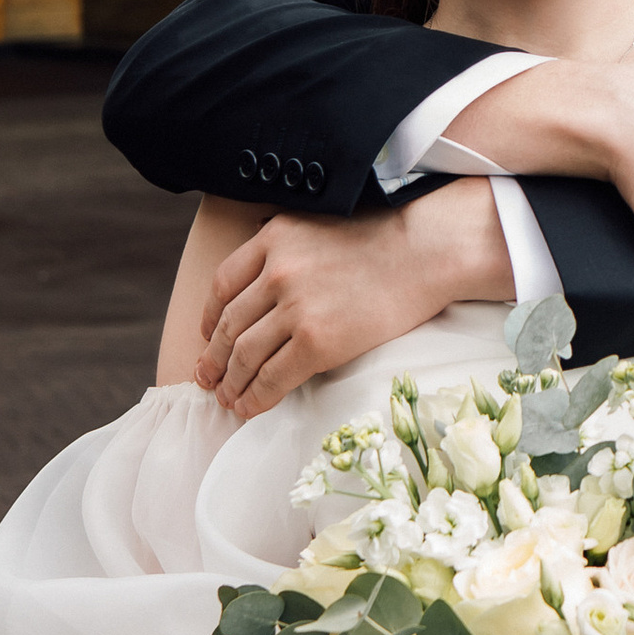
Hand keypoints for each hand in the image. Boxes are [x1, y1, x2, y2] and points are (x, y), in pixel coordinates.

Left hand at [200, 184, 510, 417]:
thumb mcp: (319, 227)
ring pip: (244, 355)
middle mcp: (277, 271)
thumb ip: (284, 250)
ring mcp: (296, 308)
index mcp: (274, 239)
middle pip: (228, 324)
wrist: (426, 252)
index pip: (222, 285)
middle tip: (207, 378)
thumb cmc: (384, 240)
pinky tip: (250, 407)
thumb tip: (261, 287)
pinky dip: (255, 397)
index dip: (209, 317)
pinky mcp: (318, 342)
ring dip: (231, 383)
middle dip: (213, 358)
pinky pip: (272, 377)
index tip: (207, 336)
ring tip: (228, 398)